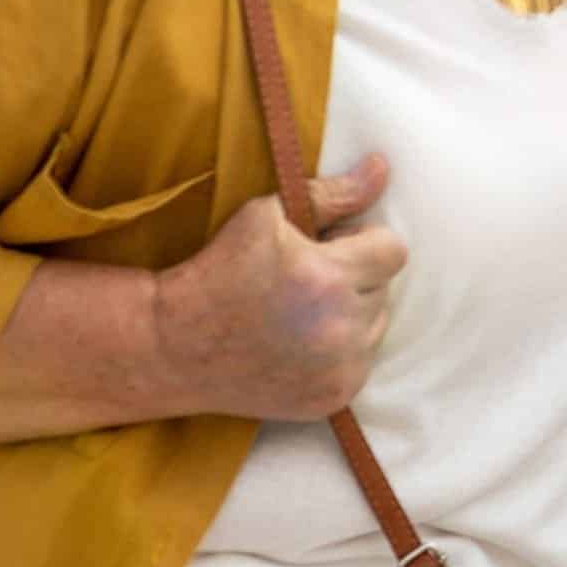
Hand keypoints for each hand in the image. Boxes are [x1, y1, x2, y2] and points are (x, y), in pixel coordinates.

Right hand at [150, 153, 407, 421]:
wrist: (173, 347)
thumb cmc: (218, 270)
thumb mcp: (266, 216)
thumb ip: (332, 193)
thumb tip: (382, 167)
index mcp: (327, 280)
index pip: (393, 251)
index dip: (362, 242)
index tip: (330, 247)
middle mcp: (340, 330)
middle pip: (384, 289)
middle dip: (355, 278)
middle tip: (307, 281)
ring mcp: (339, 371)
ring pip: (377, 327)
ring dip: (352, 315)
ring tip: (302, 313)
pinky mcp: (333, 399)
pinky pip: (362, 362)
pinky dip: (342, 352)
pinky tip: (300, 345)